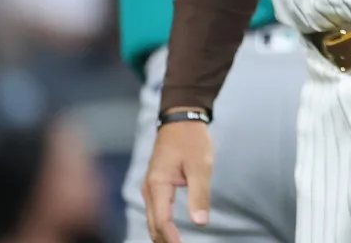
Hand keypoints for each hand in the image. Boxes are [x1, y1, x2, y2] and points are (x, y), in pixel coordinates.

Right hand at [144, 117, 213, 242]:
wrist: (181, 118)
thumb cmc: (191, 140)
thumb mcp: (201, 166)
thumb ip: (200, 194)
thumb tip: (200, 222)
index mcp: (157, 186)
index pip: (161, 221)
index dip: (171, 238)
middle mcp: (149, 189)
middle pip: (153, 224)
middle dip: (164, 240)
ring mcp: (150, 187)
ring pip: (152, 219)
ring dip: (162, 234)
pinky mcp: (155, 185)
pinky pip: (155, 211)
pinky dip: (161, 224)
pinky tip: (171, 233)